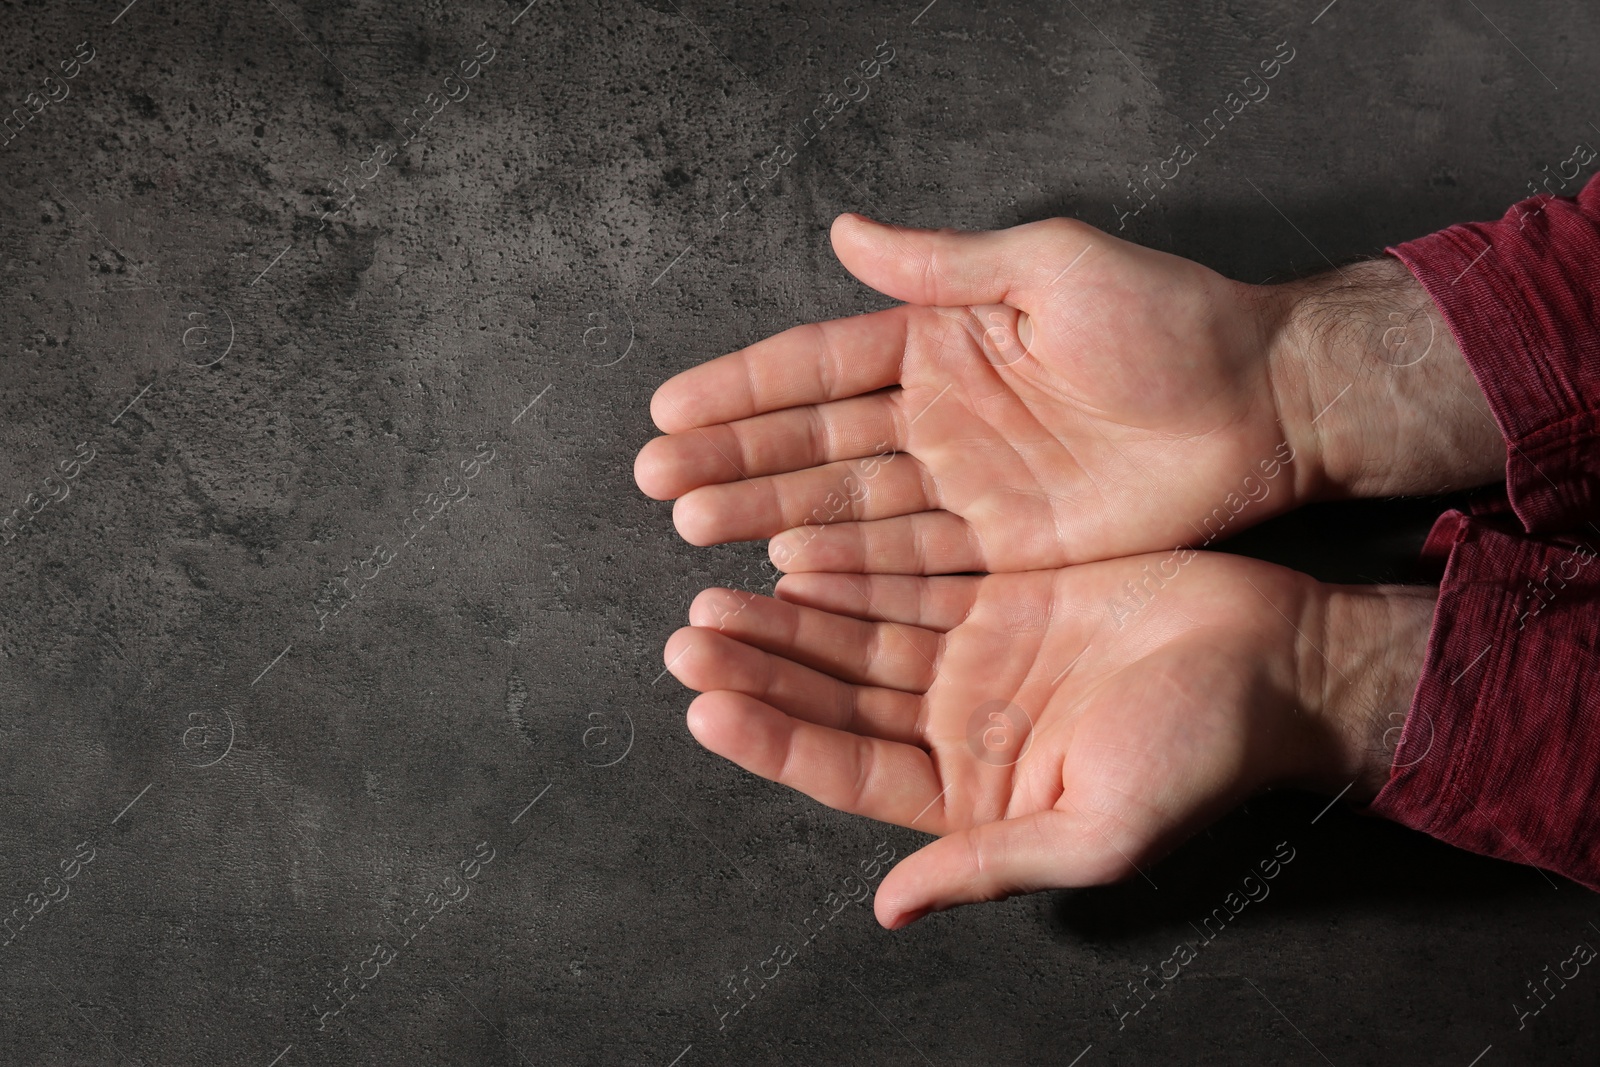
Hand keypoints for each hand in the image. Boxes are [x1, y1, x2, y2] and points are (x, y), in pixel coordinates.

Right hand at [635, 215, 1503, 573]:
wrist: (1262, 405)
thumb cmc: (1167, 320)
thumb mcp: (1050, 268)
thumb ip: (942, 265)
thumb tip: (844, 231)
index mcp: (940, 342)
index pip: (819, 367)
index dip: (743, 388)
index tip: (668, 408)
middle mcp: (939, 418)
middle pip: (815, 444)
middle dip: (735, 459)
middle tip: (658, 483)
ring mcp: (966, 486)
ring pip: (845, 504)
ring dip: (769, 514)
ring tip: (694, 526)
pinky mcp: (1001, 548)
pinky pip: (905, 559)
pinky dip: (843, 565)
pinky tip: (783, 570)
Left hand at [663, 553, 1433, 926]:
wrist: (1281, 661)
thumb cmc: (1201, 755)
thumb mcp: (1096, 828)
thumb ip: (987, 862)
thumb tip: (889, 911)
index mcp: (971, 796)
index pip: (847, 769)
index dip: (775, 739)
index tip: (704, 706)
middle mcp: (959, 728)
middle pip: (836, 699)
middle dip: (761, 670)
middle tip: (687, 636)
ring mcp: (974, 659)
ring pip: (857, 638)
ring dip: (788, 619)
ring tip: (713, 596)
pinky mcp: (999, 596)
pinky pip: (906, 581)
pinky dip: (850, 570)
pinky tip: (791, 554)